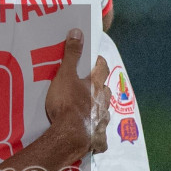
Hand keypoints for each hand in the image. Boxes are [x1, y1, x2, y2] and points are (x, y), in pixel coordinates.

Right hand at [43, 29, 110, 155]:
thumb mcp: (65, 75)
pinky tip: (91, 137)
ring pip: (104, 111)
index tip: (93, 60)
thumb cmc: (66, 103)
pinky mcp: (98, 137)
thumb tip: (77, 32)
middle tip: (87, 87)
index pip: (102, 67)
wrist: (69, 135)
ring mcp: (102, 120)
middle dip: (99, 88)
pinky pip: (100, 136)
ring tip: (87, 111)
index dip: (98, 62)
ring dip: (98, 110)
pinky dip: (96, 135)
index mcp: (95, 85)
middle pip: (105, 90)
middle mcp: (103, 101)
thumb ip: (71, 55)